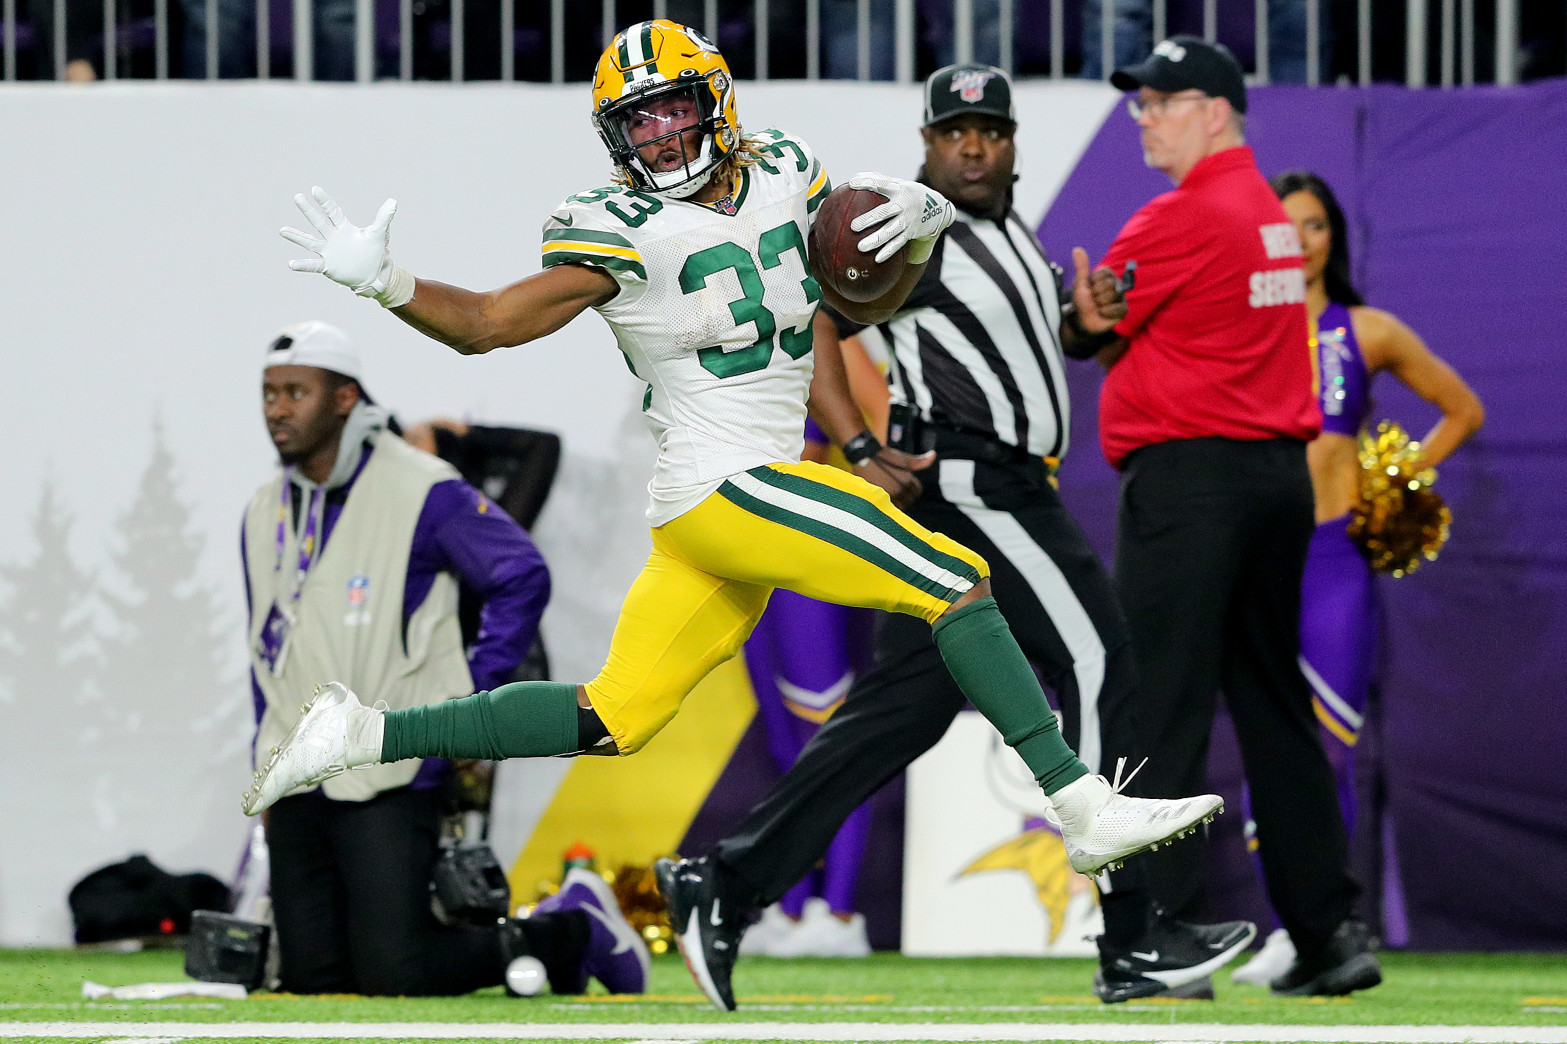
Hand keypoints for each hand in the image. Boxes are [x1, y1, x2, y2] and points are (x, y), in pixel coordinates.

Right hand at [281, 187, 410, 304]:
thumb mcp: (378, 235)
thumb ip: (384, 218)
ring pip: (310, 242)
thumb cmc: (375, 253)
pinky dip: (303, 265)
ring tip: (282, 230)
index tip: (314, 189)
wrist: (374, 275)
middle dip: (308, 211)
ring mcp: (328, 252)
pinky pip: (313, 265)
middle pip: (318, 222)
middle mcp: (333, 238)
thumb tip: (393, 200)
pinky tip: (291, 264)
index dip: (324, 201)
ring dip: (296, 236)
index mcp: (344, 229)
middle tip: (297, 197)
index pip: (332, 212)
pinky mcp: (328, 266)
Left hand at [847, 173, 954, 263]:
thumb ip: (877, 181)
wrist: (936, 208)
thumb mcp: (897, 183)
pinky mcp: (911, 232)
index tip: (851, 184)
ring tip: (860, 247)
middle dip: (869, 219)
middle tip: (853, 227)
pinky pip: (898, 243)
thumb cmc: (907, 194)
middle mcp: (904, 204)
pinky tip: (876, 259)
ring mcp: (908, 220)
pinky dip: (888, 251)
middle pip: (885, 212)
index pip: (881, 184)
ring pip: (891, 231)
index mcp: (898, 189)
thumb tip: (852, 180)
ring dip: (876, 240)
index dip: (867, 182)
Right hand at [857, 446, 935, 508]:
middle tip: (898, 489)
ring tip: (892, 494)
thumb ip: (920, 461)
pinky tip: (885, 498)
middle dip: (906, 496)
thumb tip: (934, 454)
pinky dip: (889, 505)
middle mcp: (899, 490)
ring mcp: (889, 495)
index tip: (906, 484)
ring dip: (898, 502)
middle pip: (910, 500)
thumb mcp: (904, 458)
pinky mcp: (877, 498)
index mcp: (907, 481)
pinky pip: (889, 508)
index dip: (913, 488)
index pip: (918, 491)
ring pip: (901, 506)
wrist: (864, 455)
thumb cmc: (885, 455)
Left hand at [1071, 247, 1126, 332]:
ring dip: (1099, 304)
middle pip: (1109, 284)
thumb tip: (1076, 249)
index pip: (1105, 272)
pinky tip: (1101, 313)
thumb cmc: (1081, 300)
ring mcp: (1121, 297)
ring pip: (1112, 296)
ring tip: (1096, 306)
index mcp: (1107, 275)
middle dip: (1095, 294)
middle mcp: (1116, 284)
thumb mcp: (1080, 283)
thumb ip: (1081, 267)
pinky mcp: (1123, 310)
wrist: (1080, 320)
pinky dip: (1105, 312)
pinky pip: (1116, 308)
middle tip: (1092, 299)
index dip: (1093, 282)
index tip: (1089, 287)